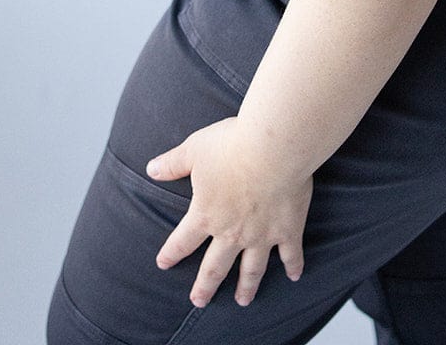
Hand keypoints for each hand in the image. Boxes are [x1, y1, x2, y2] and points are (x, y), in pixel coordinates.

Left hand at [145, 115, 312, 308]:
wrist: (274, 146)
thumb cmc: (232, 145)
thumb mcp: (195, 149)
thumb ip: (173, 163)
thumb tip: (151, 169)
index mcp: (206, 215)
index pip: (183, 240)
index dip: (171, 253)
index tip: (163, 264)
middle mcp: (232, 232)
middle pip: (215, 266)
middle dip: (205, 286)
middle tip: (199, 301)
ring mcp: (261, 235)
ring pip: (251, 269)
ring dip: (246, 286)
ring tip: (243, 300)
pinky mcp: (287, 229)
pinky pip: (290, 253)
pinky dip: (293, 266)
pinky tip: (294, 276)